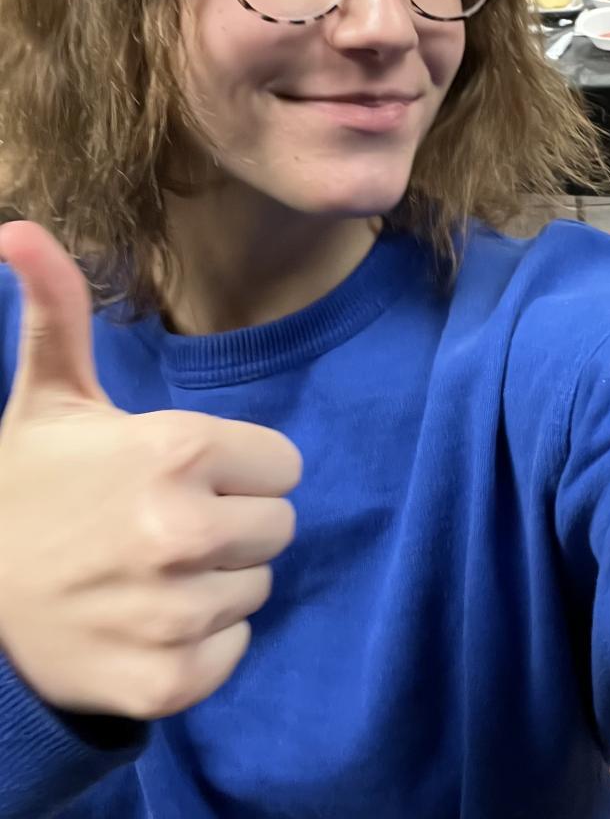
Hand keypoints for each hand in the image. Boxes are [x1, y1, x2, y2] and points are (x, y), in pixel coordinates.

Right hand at [0, 222, 301, 720]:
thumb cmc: (25, 488)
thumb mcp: (49, 395)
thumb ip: (58, 309)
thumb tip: (17, 228)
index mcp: (178, 450)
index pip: (284, 467)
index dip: (239, 472)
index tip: (183, 477)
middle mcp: (185, 531)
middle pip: (279, 528)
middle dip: (233, 524)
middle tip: (164, 525)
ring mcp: (175, 612)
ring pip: (256, 589)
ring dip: (214, 583)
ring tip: (149, 572)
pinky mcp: (166, 682)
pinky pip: (233, 653)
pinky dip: (199, 646)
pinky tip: (145, 624)